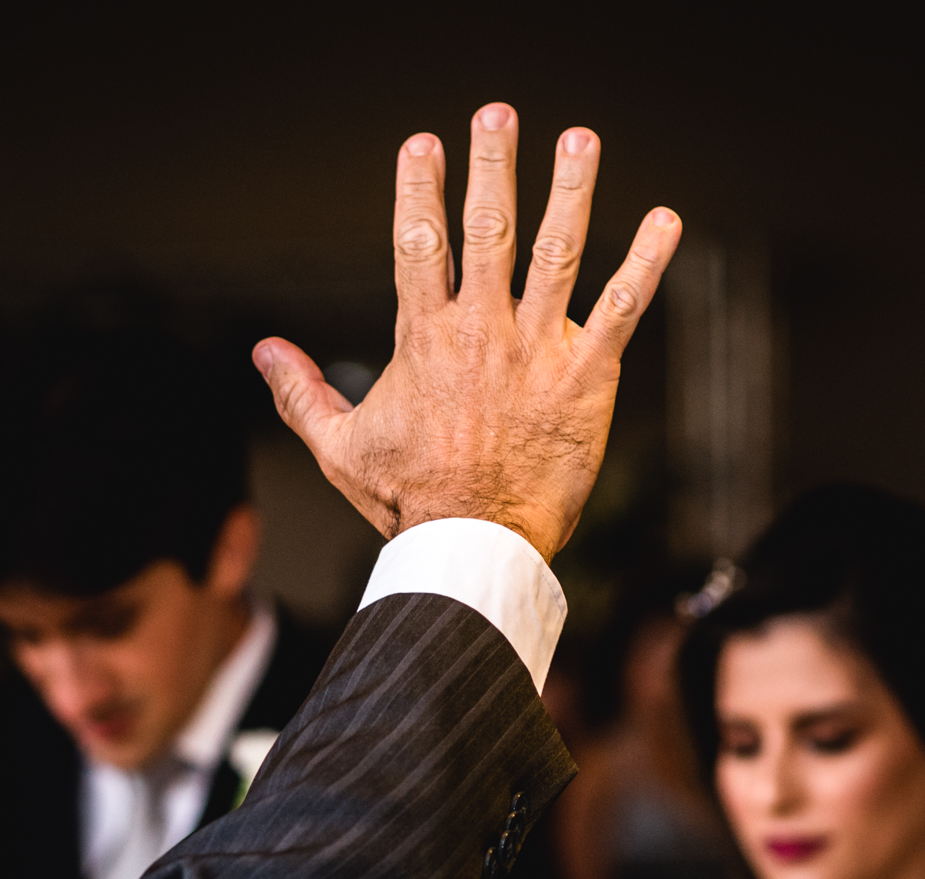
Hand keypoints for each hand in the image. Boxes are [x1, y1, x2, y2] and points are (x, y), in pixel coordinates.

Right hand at [252, 102, 680, 562]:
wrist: (473, 546)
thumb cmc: (410, 502)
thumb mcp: (340, 449)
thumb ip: (301, 394)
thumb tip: (263, 351)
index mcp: (424, 339)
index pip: (419, 243)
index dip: (420, 188)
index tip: (423, 143)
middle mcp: (480, 331)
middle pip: (488, 229)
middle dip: (492, 165)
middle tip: (498, 114)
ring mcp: (536, 351)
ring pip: (556, 253)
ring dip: (570, 190)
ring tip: (579, 139)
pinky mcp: (585, 379)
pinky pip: (621, 310)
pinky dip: (645, 263)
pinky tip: (665, 221)